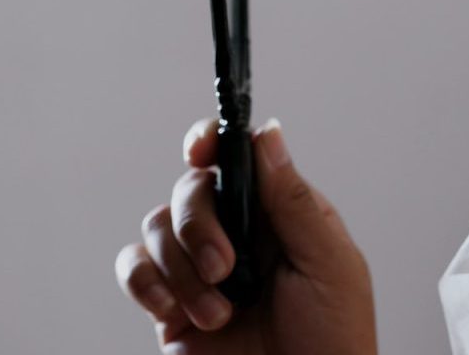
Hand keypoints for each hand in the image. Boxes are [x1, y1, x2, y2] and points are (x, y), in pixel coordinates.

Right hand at [114, 118, 377, 354]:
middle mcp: (238, 234)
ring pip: (157, 226)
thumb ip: (292, 201)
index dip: (211, 141)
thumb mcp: (328, 265)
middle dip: (198, 223)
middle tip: (224, 267)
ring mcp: (200, 269)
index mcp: (280, 214)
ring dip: (181, 268)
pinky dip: (145, 282)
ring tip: (218, 313)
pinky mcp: (170, 305)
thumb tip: (266, 134)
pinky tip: (171, 310)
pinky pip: (135, 268)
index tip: (198, 150)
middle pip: (191, 189)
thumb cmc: (333, 342)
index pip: (239, 158)